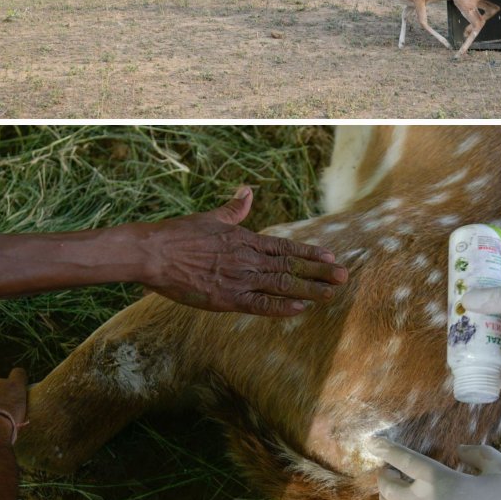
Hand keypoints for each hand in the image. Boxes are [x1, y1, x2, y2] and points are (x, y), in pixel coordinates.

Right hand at [137, 187, 348, 315]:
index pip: (286, 247)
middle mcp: (248, 259)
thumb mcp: (212, 218)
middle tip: (345, 277)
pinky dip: (281, 306)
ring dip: (309, 289)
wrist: (155, 253)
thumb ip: (234, 209)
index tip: (332, 256)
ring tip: (332, 294)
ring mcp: (239, 279)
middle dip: (320, 272)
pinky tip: (301, 308)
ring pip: (282, 285)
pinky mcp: (226, 298)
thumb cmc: (180, 234)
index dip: (310, 253)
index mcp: (245, 240)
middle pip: (291, 266)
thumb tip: (248, 190)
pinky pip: (260, 304)